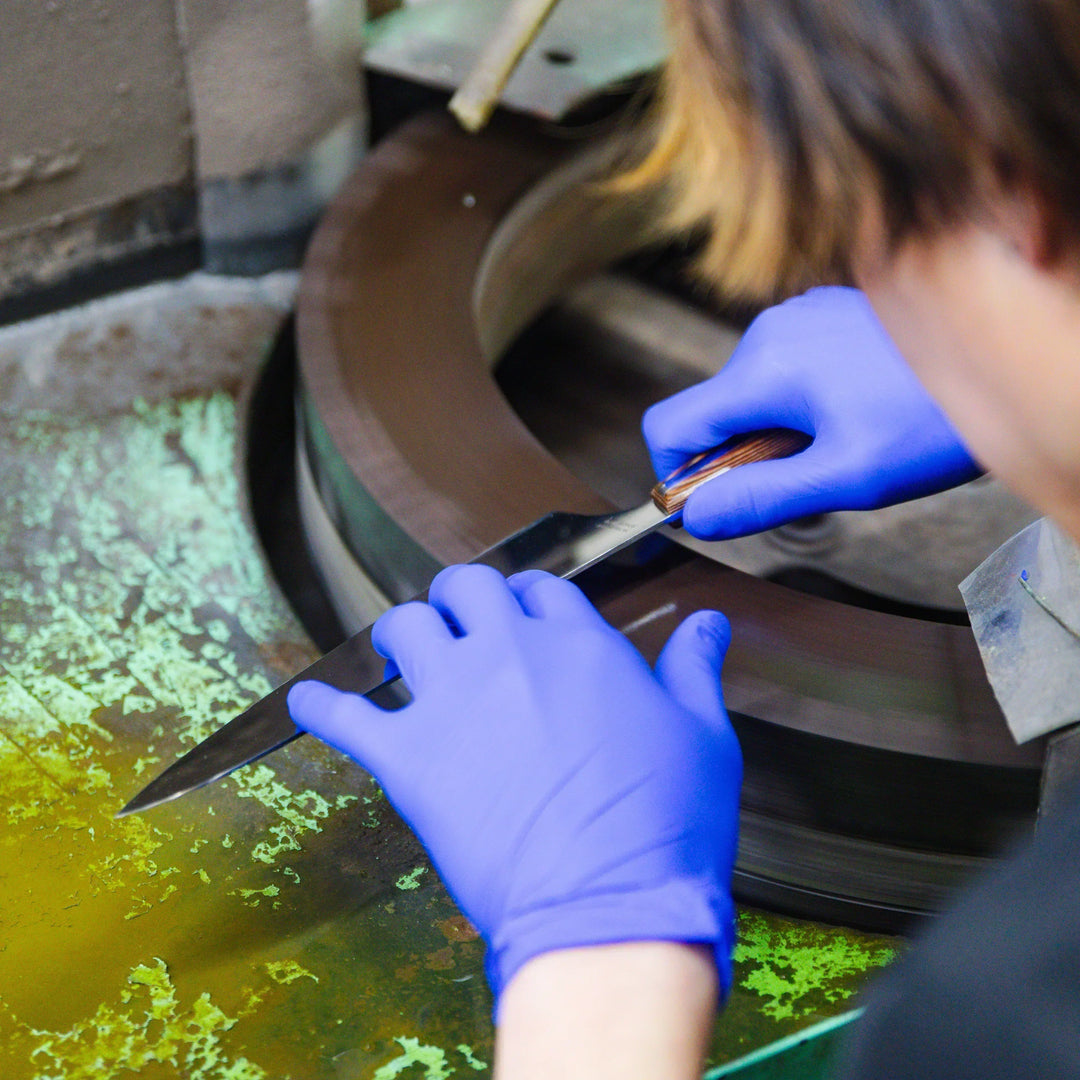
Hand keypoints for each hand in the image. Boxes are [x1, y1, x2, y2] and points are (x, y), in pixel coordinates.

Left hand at [287, 565, 741, 1005]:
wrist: (610, 908)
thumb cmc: (666, 828)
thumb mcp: (704, 737)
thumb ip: (694, 669)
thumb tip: (708, 624)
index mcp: (580, 646)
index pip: (539, 588)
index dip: (528, 596)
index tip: (523, 614)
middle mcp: (511, 655)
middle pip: (465, 587)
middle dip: (461, 598)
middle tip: (459, 624)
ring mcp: (455, 702)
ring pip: (404, 627)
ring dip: (402, 634)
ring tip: (402, 652)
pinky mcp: (410, 760)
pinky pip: (346, 717)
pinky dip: (322, 707)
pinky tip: (308, 702)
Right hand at [643, 286, 981, 538]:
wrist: (1008, 359)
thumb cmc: (936, 420)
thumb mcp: (846, 477)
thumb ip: (762, 498)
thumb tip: (697, 518)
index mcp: (764, 369)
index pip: (669, 426)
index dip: (674, 476)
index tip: (711, 505)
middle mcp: (770, 332)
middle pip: (712, 413)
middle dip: (739, 458)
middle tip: (805, 483)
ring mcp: (799, 318)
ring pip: (748, 394)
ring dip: (773, 433)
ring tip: (840, 447)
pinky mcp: (824, 316)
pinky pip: (781, 370)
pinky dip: (797, 405)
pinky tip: (852, 416)